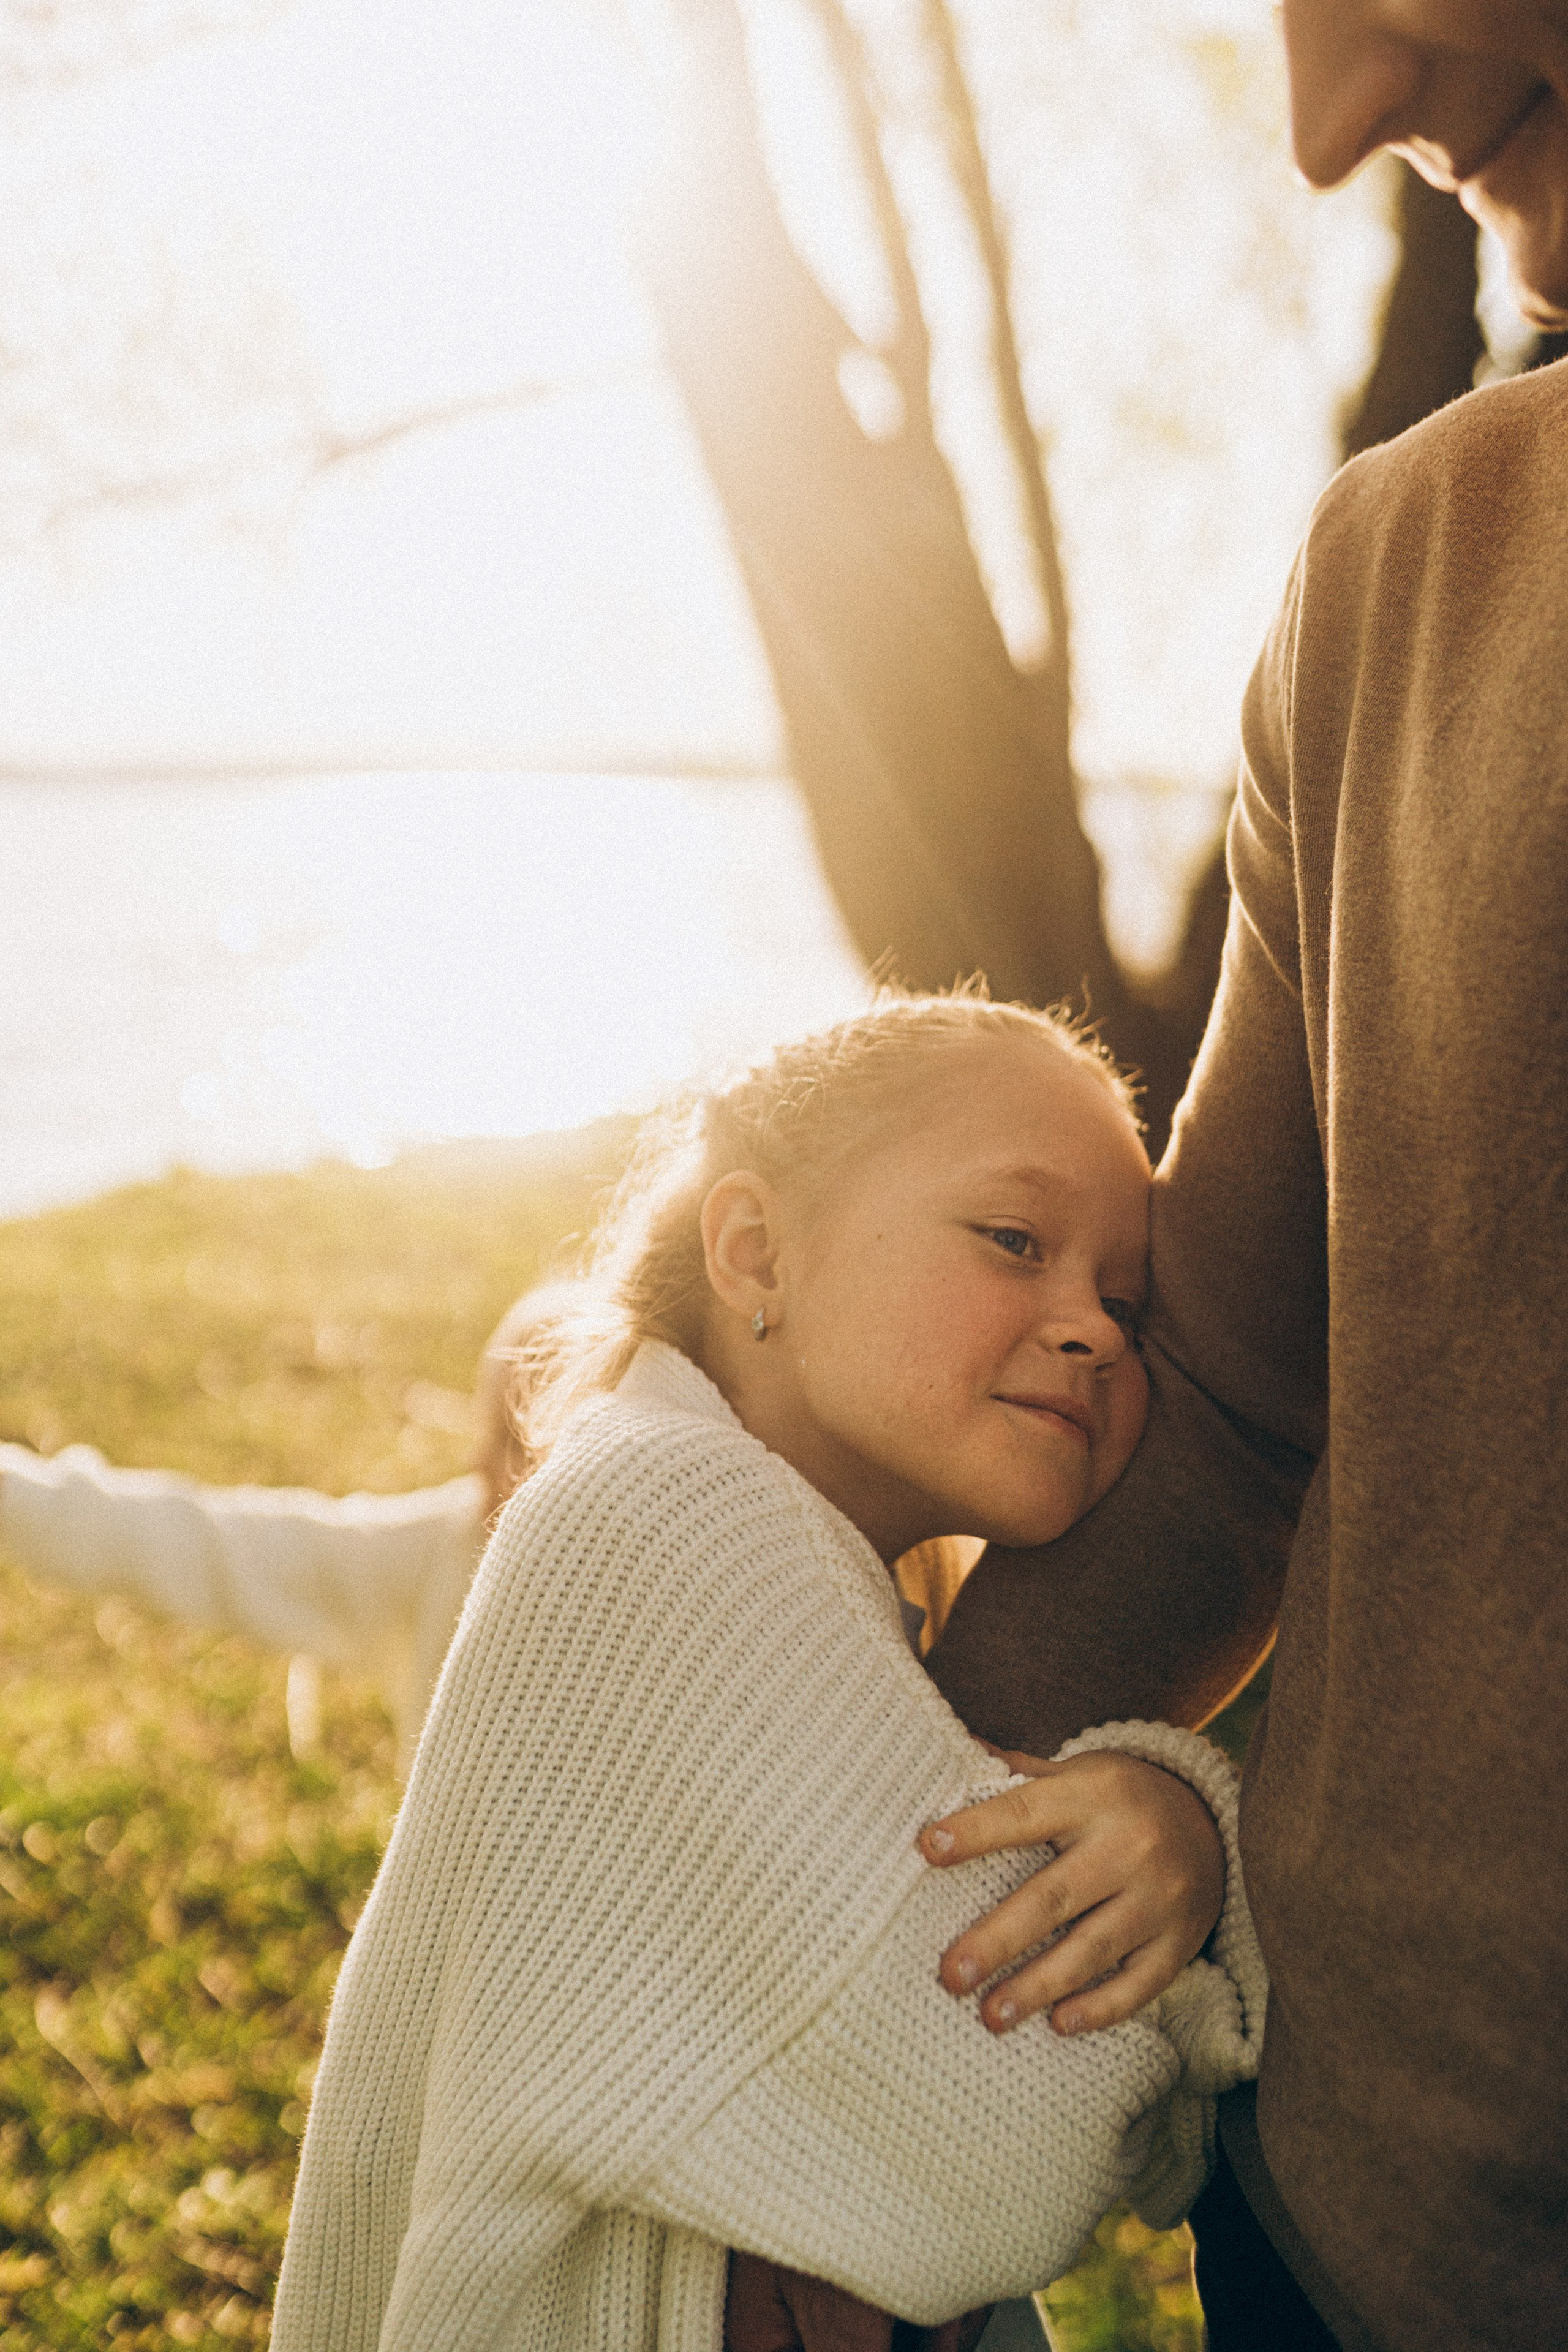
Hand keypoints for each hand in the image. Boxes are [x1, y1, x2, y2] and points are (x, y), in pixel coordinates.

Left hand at [918, 1749, 1224, 2035]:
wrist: (1214, 1820)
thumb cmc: (1120, 1797)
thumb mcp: (1076, 1772)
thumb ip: (1017, 1774)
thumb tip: (952, 1753)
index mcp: (1091, 1795)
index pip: (1025, 1812)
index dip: (977, 1830)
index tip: (928, 1849)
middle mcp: (1127, 1846)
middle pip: (1054, 1896)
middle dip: (998, 1939)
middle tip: (951, 1975)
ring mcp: (1158, 1898)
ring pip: (1093, 1948)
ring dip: (1039, 1986)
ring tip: (991, 2016)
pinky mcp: (1180, 1941)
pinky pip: (1140, 1983)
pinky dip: (1101, 2008)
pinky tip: (1059, 2024)